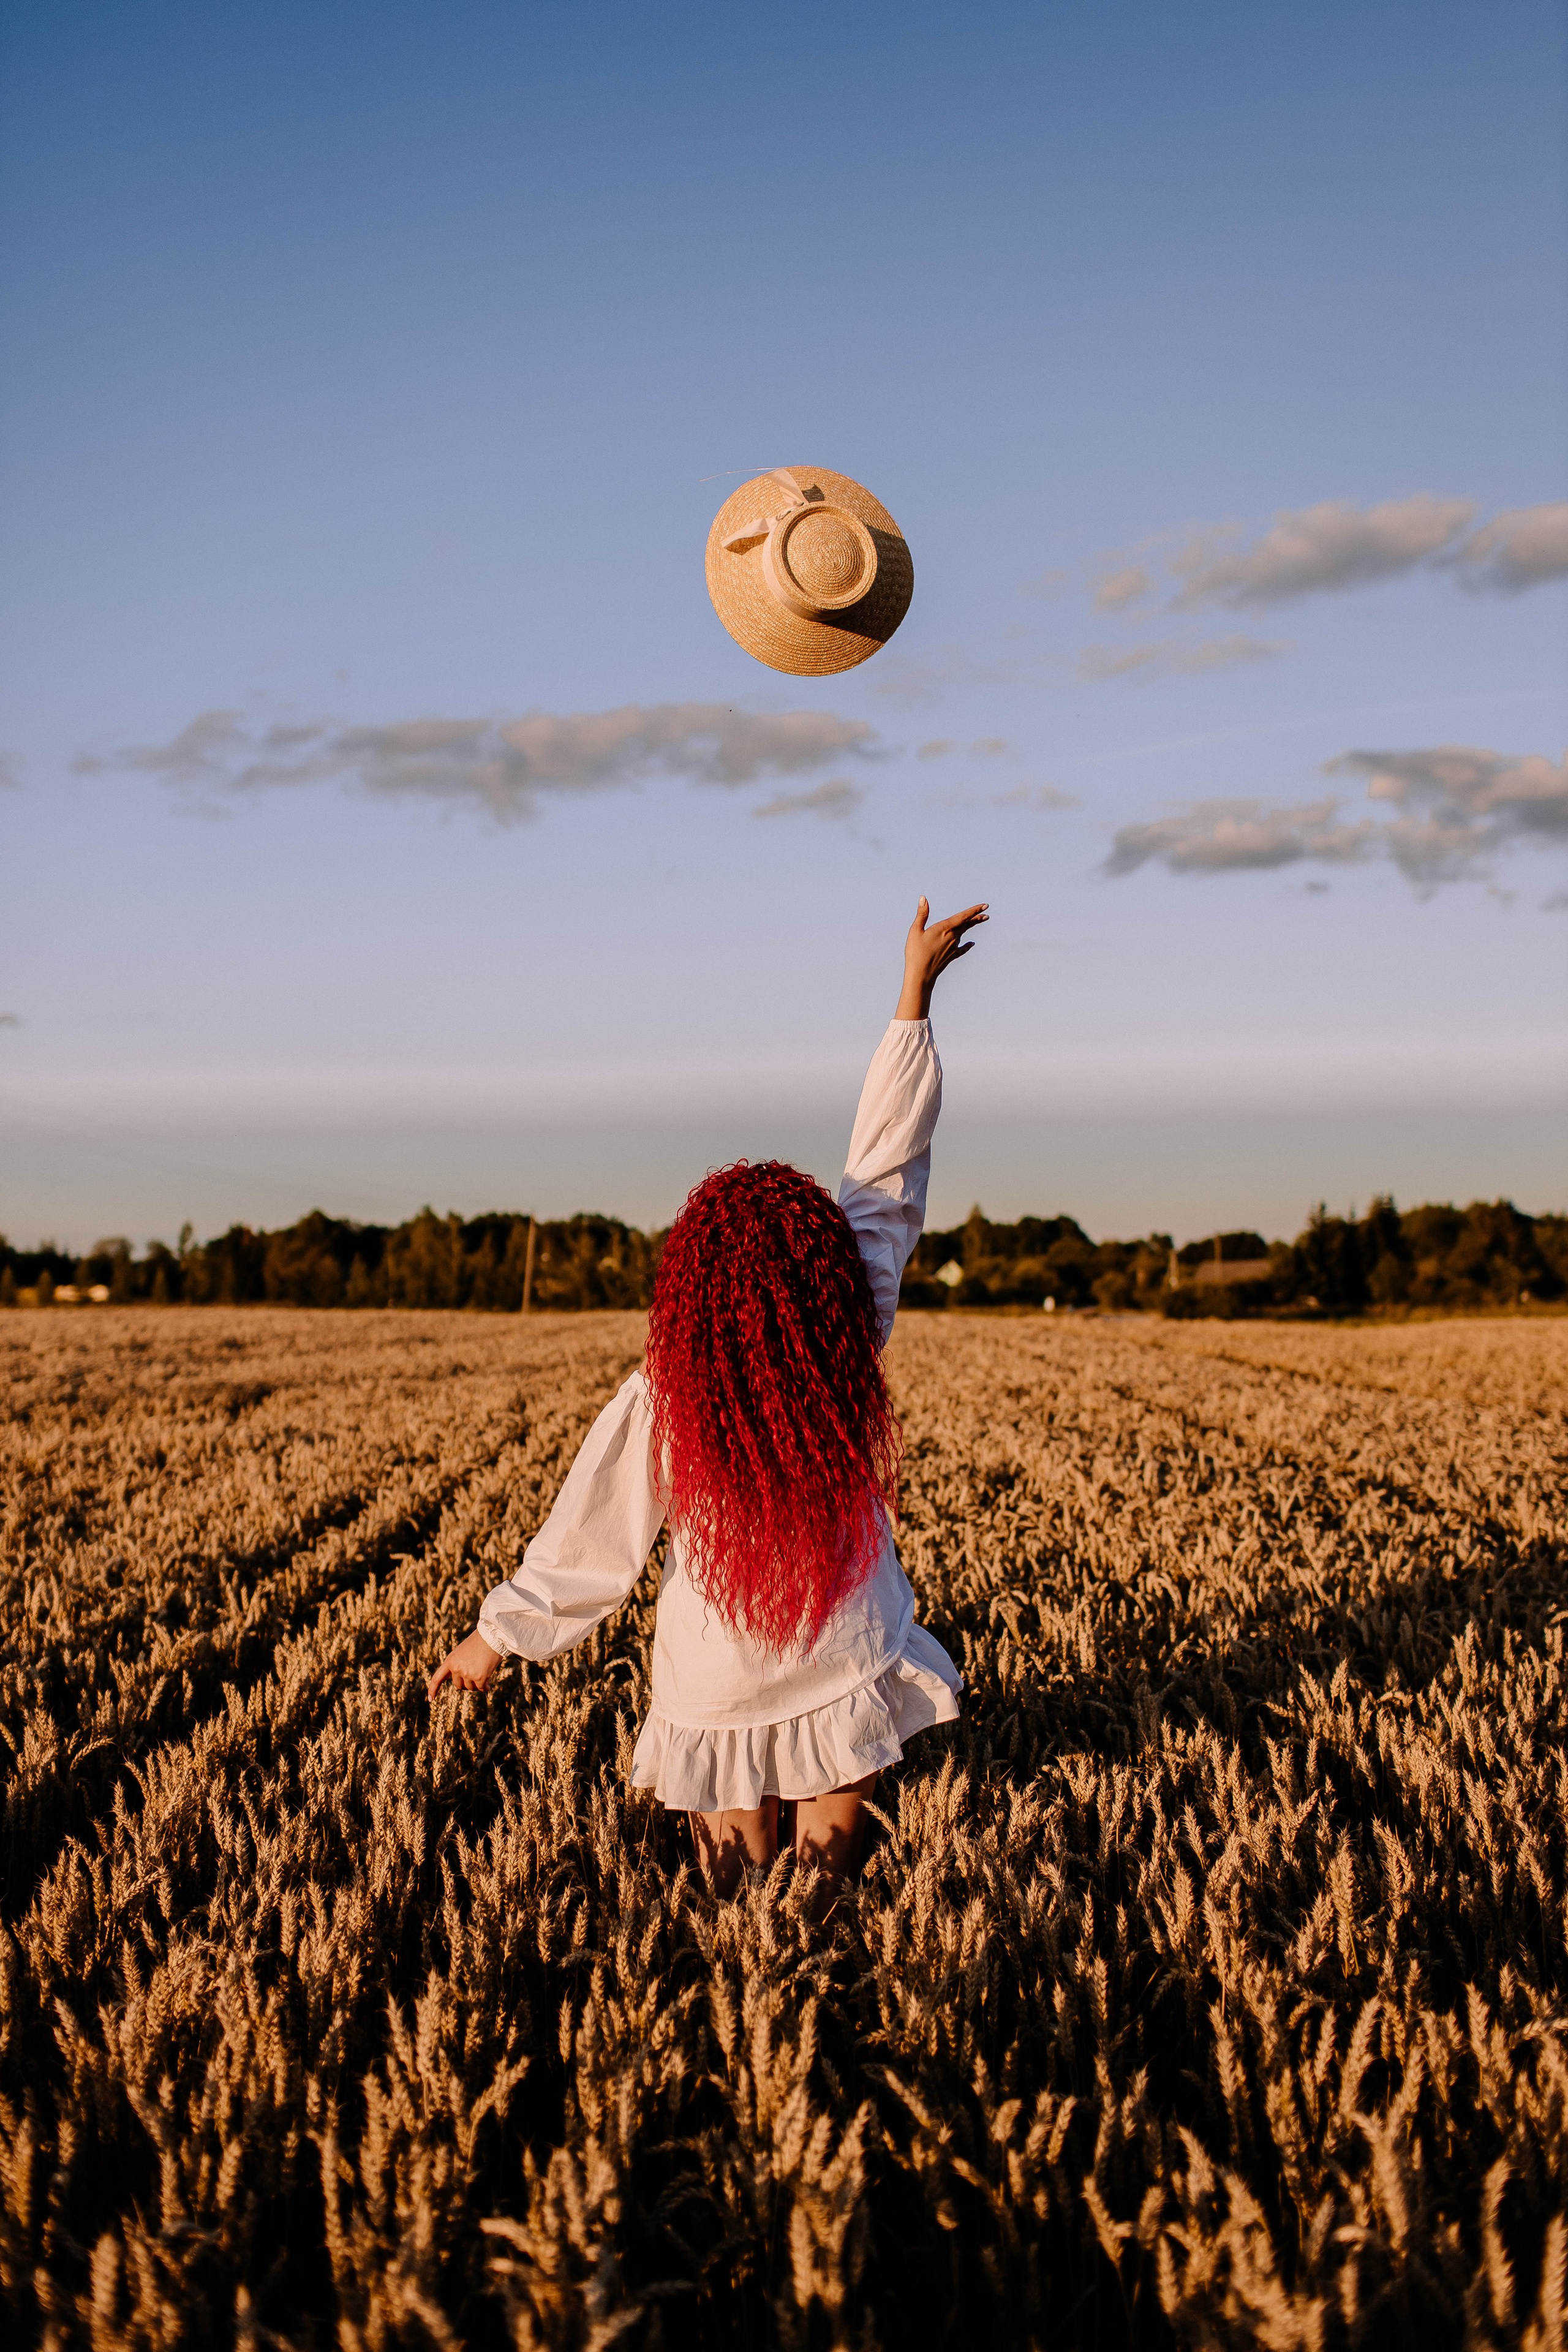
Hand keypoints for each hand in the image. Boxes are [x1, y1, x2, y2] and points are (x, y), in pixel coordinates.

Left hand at [427, 1627, 502, 1699]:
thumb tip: (463, 1683)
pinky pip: (481, 1688)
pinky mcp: (479, 1678)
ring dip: (477, 1684)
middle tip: (475, 1675)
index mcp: (450, 1661)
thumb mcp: (463, 1653)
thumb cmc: (479, 1642)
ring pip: (471, 1688)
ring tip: (484, 1674)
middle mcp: (456, 1669)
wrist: (492, 1636)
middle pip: (458, 1685)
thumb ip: (459, 1665)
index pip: (437, 1678)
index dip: (433, 1689)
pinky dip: (485, 1688)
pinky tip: (489, 1685)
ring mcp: (467, 1674)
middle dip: (466, 1683)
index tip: (431, 1699)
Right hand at [896, 897, 988, 1020]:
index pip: (963, 917)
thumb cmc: (916, 953)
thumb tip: (923, 898)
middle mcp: (952, 937)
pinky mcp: (951, 956)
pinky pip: (962, 948)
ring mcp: (953, 947)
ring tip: (975, 922)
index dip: (975, 910)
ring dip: (969, 927)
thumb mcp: (916, 931)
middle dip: (976, 918)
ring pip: (963, 934)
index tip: (985, 906)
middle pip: (966, 925)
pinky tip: (971, 944)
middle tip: (986, 914)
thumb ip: (922, 914)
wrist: (921, 975)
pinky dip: (967, 945)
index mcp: (944, 929)